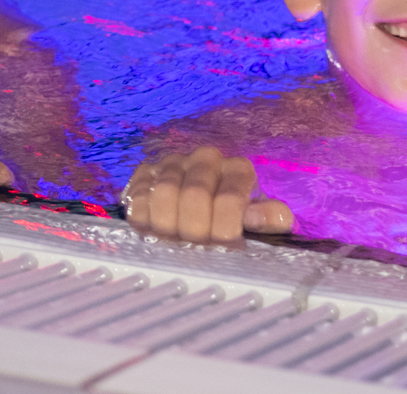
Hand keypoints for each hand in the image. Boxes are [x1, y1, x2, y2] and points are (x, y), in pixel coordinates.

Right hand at [123, 146, 293, 242]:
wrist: (201, 210)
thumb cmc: (235, 221)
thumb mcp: (259, 223)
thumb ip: (268, 219)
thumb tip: (256, 217)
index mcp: (238, 170)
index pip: (229, 199)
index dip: (223, 229)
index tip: (222, 247)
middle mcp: (206, 159)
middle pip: (194, 195)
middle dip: (195, 230)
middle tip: (196, 247)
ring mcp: (174, 163)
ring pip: (164, 193)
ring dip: (168, 226)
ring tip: (175, 242)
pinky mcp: (146, 173)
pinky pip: (138, 194)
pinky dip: (144, 218)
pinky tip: (154, 230)